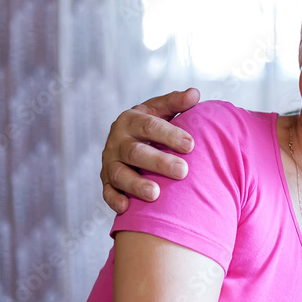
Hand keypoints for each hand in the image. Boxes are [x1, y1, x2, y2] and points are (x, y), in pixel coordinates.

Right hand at [100, 88, 199, 212]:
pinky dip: (114, 200)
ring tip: (155, 194)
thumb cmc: (152, 125)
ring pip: (119, 174)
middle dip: (159, 162)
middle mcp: (117, 141)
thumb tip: (195, 93)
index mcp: (131, 120)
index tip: (191, 145)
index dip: (169, 135)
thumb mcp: (161, 111)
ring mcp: (109, 162)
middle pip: (136, 152)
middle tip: (183, 171)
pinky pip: (107, 192)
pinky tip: (127, 208)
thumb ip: (176, 103)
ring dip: (136, 184)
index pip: (149, 126)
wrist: (127, 140)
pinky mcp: (106, 181)